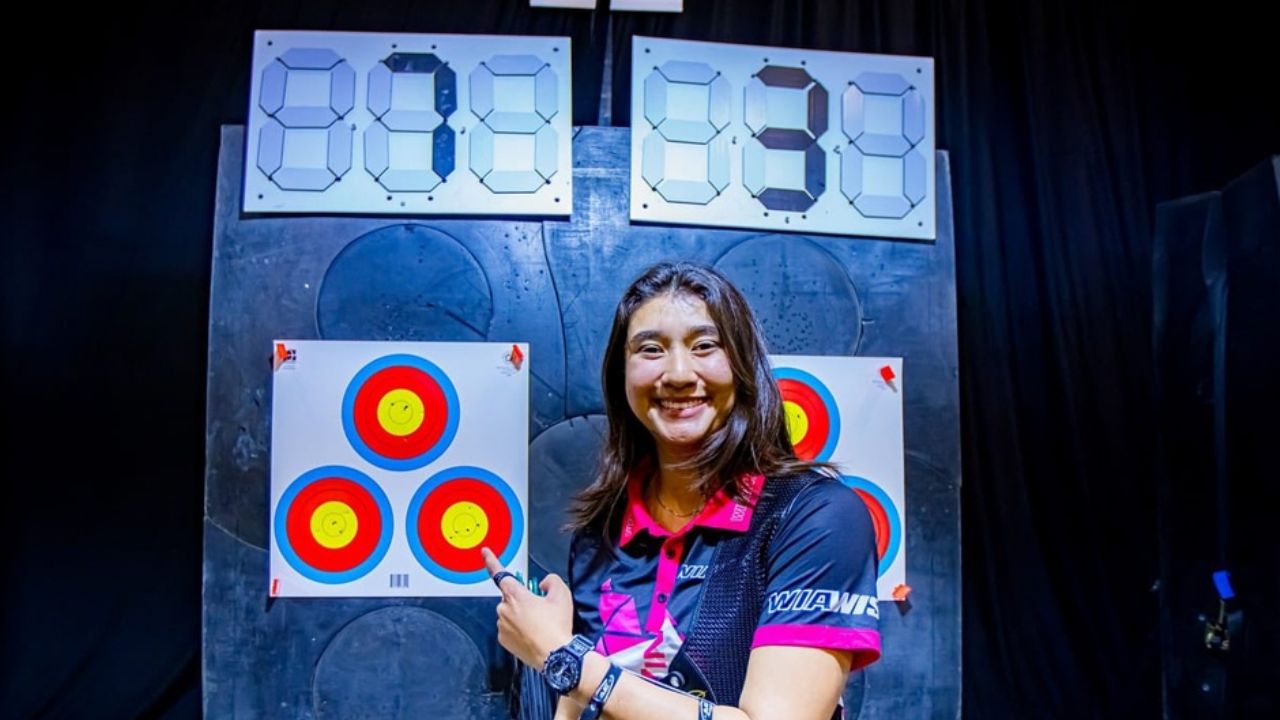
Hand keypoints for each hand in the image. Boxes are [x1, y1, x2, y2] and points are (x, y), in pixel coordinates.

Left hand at [482, 547, 574, 670]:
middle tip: (541, 610)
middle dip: (523, 600)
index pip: (500, 573)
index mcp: (515, 595)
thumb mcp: (562, 595)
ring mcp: (501, 626)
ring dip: (520, 616)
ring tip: (538, 626)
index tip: (484, 552)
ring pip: (509, 614)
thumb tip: (543, 585)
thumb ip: (551, 581)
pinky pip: (508, 628)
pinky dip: (518, 629)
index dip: (491, 561)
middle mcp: (504, 609)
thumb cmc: (557, 625)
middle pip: (511, 598)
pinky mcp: (502, 640)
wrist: (556, 655)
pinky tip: (532, 635)